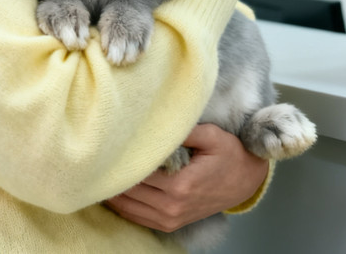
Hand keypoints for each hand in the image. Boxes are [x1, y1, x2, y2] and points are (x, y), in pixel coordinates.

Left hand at [104, 123, 267, 232]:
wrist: (246, 182)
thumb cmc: (230, 155)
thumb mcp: (212, 136)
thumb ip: (184, 131)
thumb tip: (156, 122)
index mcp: (181, 184)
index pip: (139, 171)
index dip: (123, 158)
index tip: (110, 144)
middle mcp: (172, 206)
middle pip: (129, 191)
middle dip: (114, 174)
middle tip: (99, 156)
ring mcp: (170, 218)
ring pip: (127, 207)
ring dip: (113, 191)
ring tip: (100, 171)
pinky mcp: (169, 224)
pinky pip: (136, 217)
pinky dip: (122, 205)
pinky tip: (113, 190)